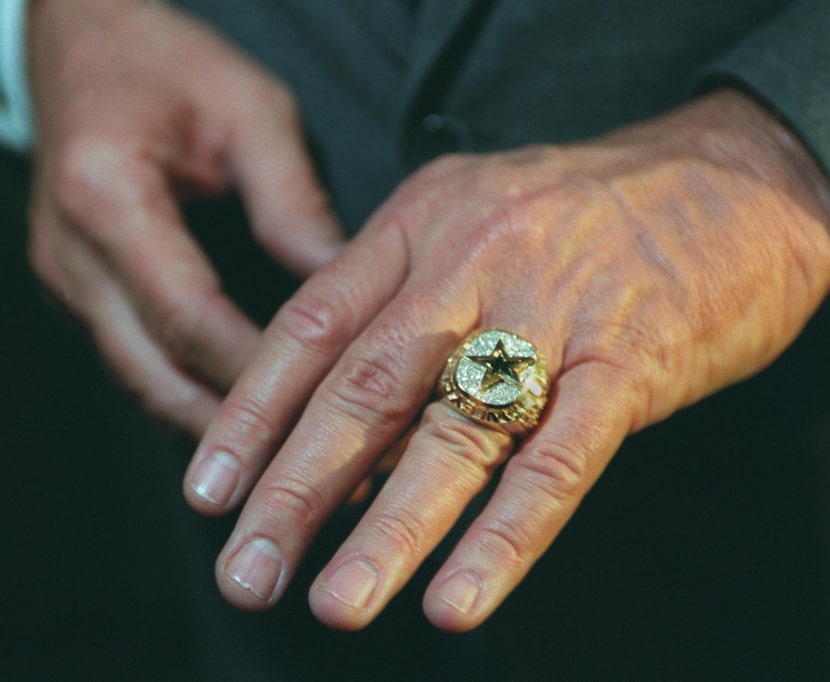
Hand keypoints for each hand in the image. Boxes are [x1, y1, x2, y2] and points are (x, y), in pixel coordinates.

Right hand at [27, 0, 343, 435]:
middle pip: (154, 371)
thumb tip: (344, 287)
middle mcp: (72, 253)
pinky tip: (238, 417)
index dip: (255, 375)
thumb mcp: (251, 112)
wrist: (89, 42)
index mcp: (107, 197)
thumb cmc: (171, 64)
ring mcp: (68, 278)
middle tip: (299, 471)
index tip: (321, 412)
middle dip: (229, 429)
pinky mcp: (81, 288)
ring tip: (278, 464)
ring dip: (207, 425)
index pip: (188, 316)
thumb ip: (294, 202)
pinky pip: (136, 360)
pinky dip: (187, 394)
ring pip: (141, 379)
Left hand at [185, 90, 829, 629]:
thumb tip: (350, 419)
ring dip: (387, 529)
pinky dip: (506, 537)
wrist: (732, 178)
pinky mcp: (630, 361)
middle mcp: (475, 260)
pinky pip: (559, 459)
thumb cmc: (588, 211)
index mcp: (424, 219)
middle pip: (365, 385)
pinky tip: (459, 598)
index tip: (209, 489)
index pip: (313, 321)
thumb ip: (409, 302)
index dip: (254, 411)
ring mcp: (553, 310)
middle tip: (245, 570)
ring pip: (455, 431)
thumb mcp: (476, 217)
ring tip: (336, 602)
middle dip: (296, 487)